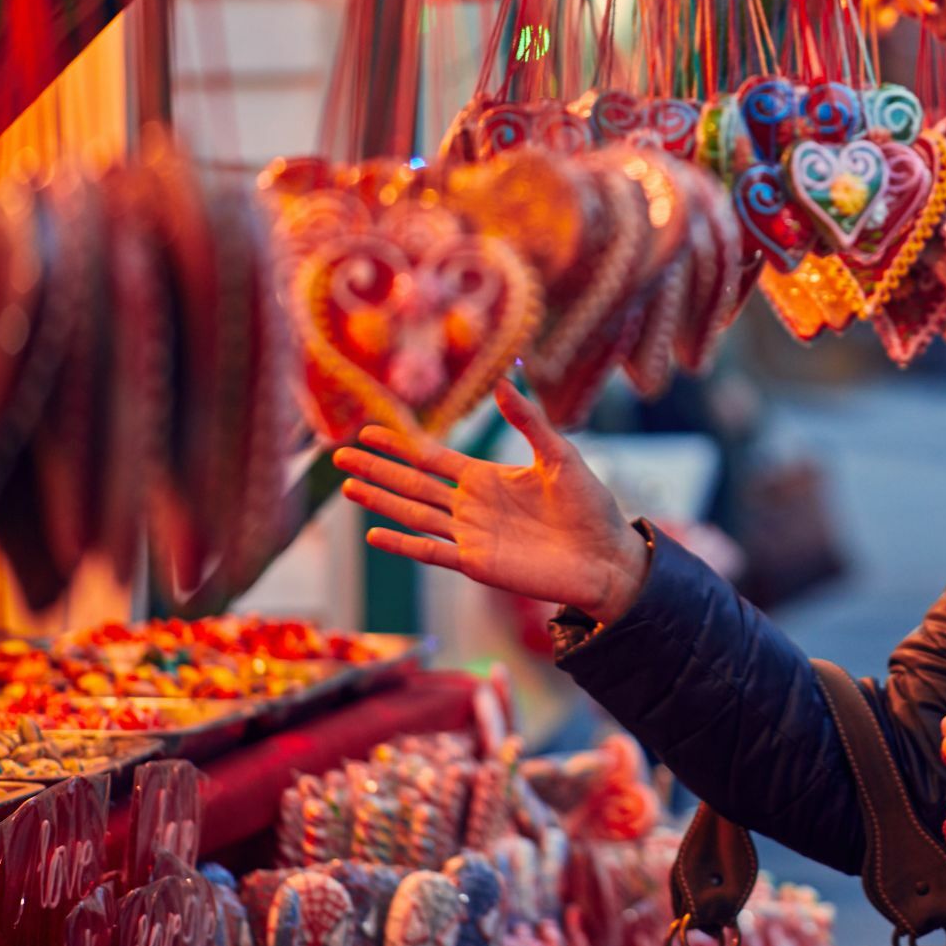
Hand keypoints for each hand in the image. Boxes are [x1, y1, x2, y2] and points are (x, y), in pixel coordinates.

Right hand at [335, 381, 651, 622]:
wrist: (607, 557)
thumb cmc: (591, 507)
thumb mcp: (560, 456)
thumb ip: (529, 421)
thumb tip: (503, 382)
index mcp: (487, 478)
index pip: (432, 458)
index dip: (400, 444)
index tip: (368, 429)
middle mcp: (472, 506)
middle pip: (413, 484)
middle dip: (377, 468)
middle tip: (338, 454)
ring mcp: (471, 536)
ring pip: (414, 515)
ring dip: (381, 501)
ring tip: (348, 486)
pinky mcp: (478, 564)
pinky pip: (432, 552)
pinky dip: (403, 544)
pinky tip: (374, 535)